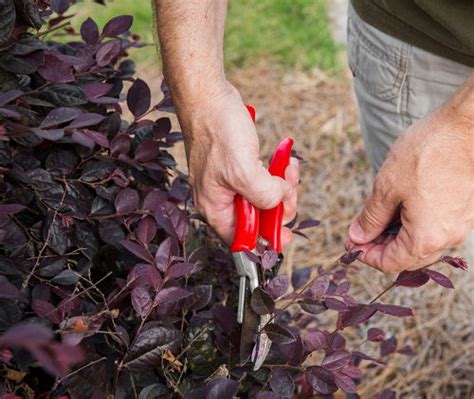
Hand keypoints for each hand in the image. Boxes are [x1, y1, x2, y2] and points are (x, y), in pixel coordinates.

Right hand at [178, 83, 297, 246]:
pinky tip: (285, 160)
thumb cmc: (218, 132)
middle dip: (279, 206)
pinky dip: (276, 173)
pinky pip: (262, 179)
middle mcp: (220, 199)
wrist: (208, 97)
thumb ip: (264, 196)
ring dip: (281, 187)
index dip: (265, 241)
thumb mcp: (244, 170)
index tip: (286, 233)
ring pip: (262, 198)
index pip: (242, 240)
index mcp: (215, 207)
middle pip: (257, 220)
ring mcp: (228, 183)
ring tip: (290, 168)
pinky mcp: (237, 167)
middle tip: (290, 190)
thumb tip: (281, 201)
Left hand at [346, 93, 473, 272]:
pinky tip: (397, 205)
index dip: (366, 256)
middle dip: (379, 246)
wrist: (467, 127)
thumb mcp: (387, 187)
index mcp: (426, 238)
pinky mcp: (463, 210)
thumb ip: (370, 218)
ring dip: (394, 234)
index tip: (350, 242)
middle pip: (406, 257)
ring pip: (420, 242)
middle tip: (359, 229)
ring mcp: (459, 224)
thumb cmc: (427, 154)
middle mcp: (447, 238)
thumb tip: (357, 236)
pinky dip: (411, 223)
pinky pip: (433, 227)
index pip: (390, 263)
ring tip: (375, 213)